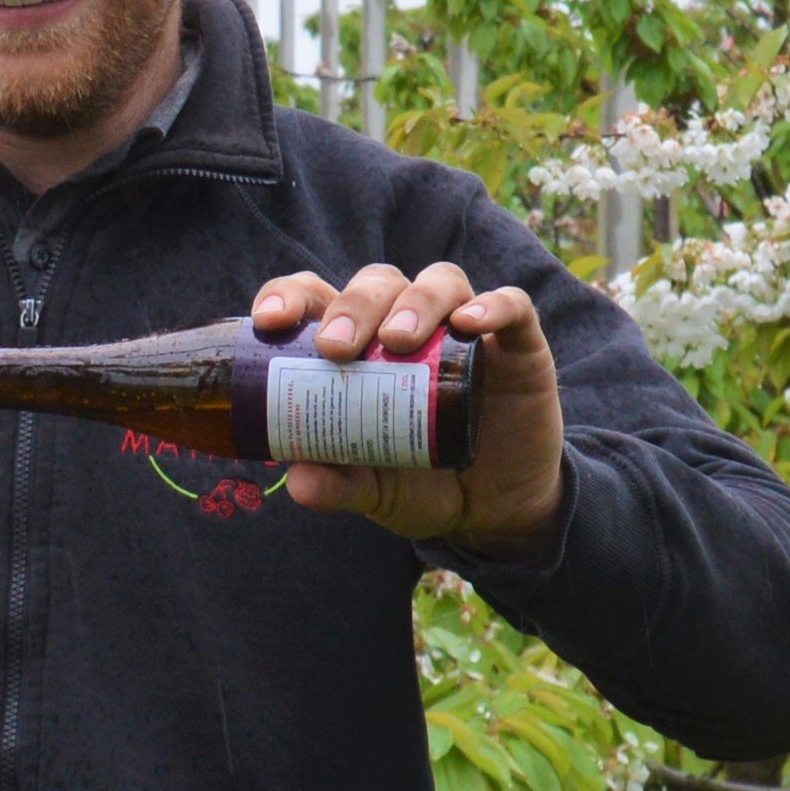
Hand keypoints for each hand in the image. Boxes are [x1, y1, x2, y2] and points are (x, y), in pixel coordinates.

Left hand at [249, 264, 567, 549]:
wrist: (497, 509)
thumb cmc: (423, 483)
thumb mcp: (376, 491)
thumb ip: (340, 484)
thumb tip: (297, 482)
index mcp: (360, 346)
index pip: (320, 298)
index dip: (291, 296)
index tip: (271, 321)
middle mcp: (409, 324)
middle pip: (378, 284)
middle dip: (352, 306)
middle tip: (336, 349)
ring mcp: (465, 329)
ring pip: (438, 281)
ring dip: (415, 303)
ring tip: (398, 342)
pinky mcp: (518, 344)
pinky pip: (512, 305)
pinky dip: (492, 306)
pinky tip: (470, 323)